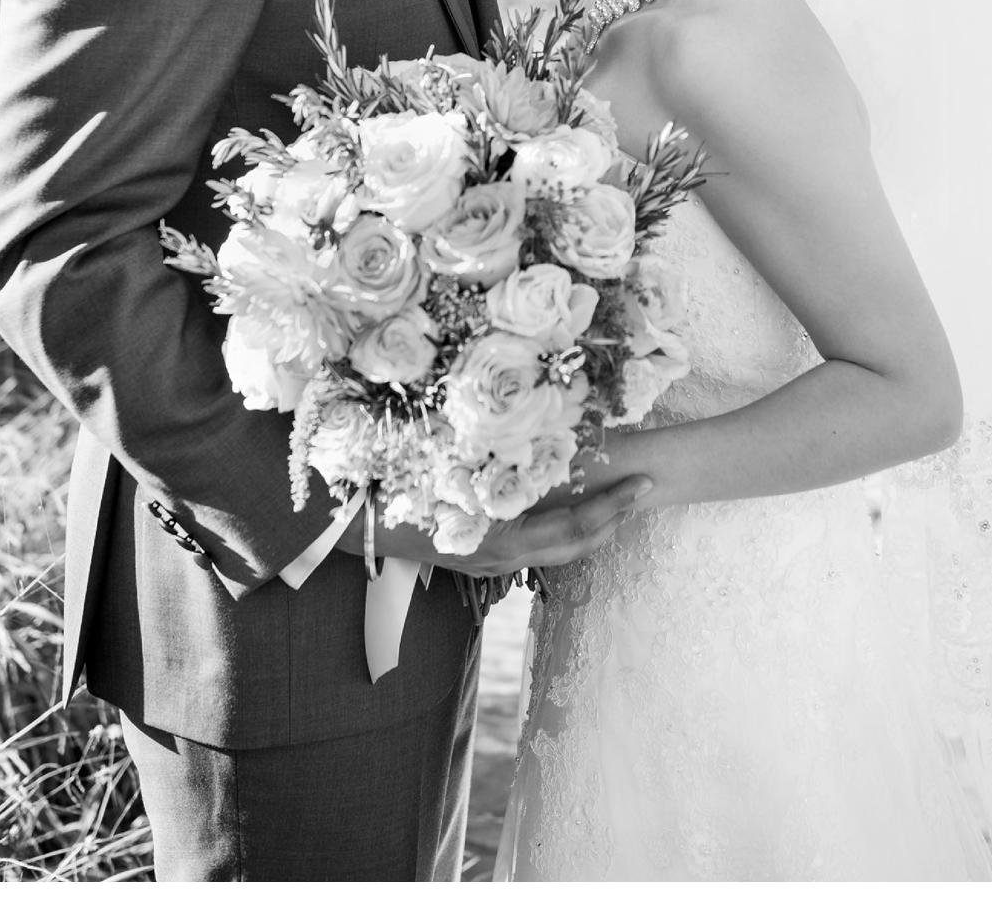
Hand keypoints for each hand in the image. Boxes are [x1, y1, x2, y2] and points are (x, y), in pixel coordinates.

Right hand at [366, 474, 653, 576]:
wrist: (347, 522)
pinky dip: (559, 530)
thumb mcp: (455, 466)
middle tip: (641, 492)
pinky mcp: (475, 557)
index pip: (573, 528)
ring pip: (553, 553)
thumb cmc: (399, 486)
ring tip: (615, 500)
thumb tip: (549, 428)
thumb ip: (504, 457)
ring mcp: (486, 563)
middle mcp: (497, 559)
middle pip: (571, 548)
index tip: (644, 483)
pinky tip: (567, 508)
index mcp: (499, 538)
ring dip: (588, 528)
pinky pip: (532, 549)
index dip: (612, 506)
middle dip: (611, 520)